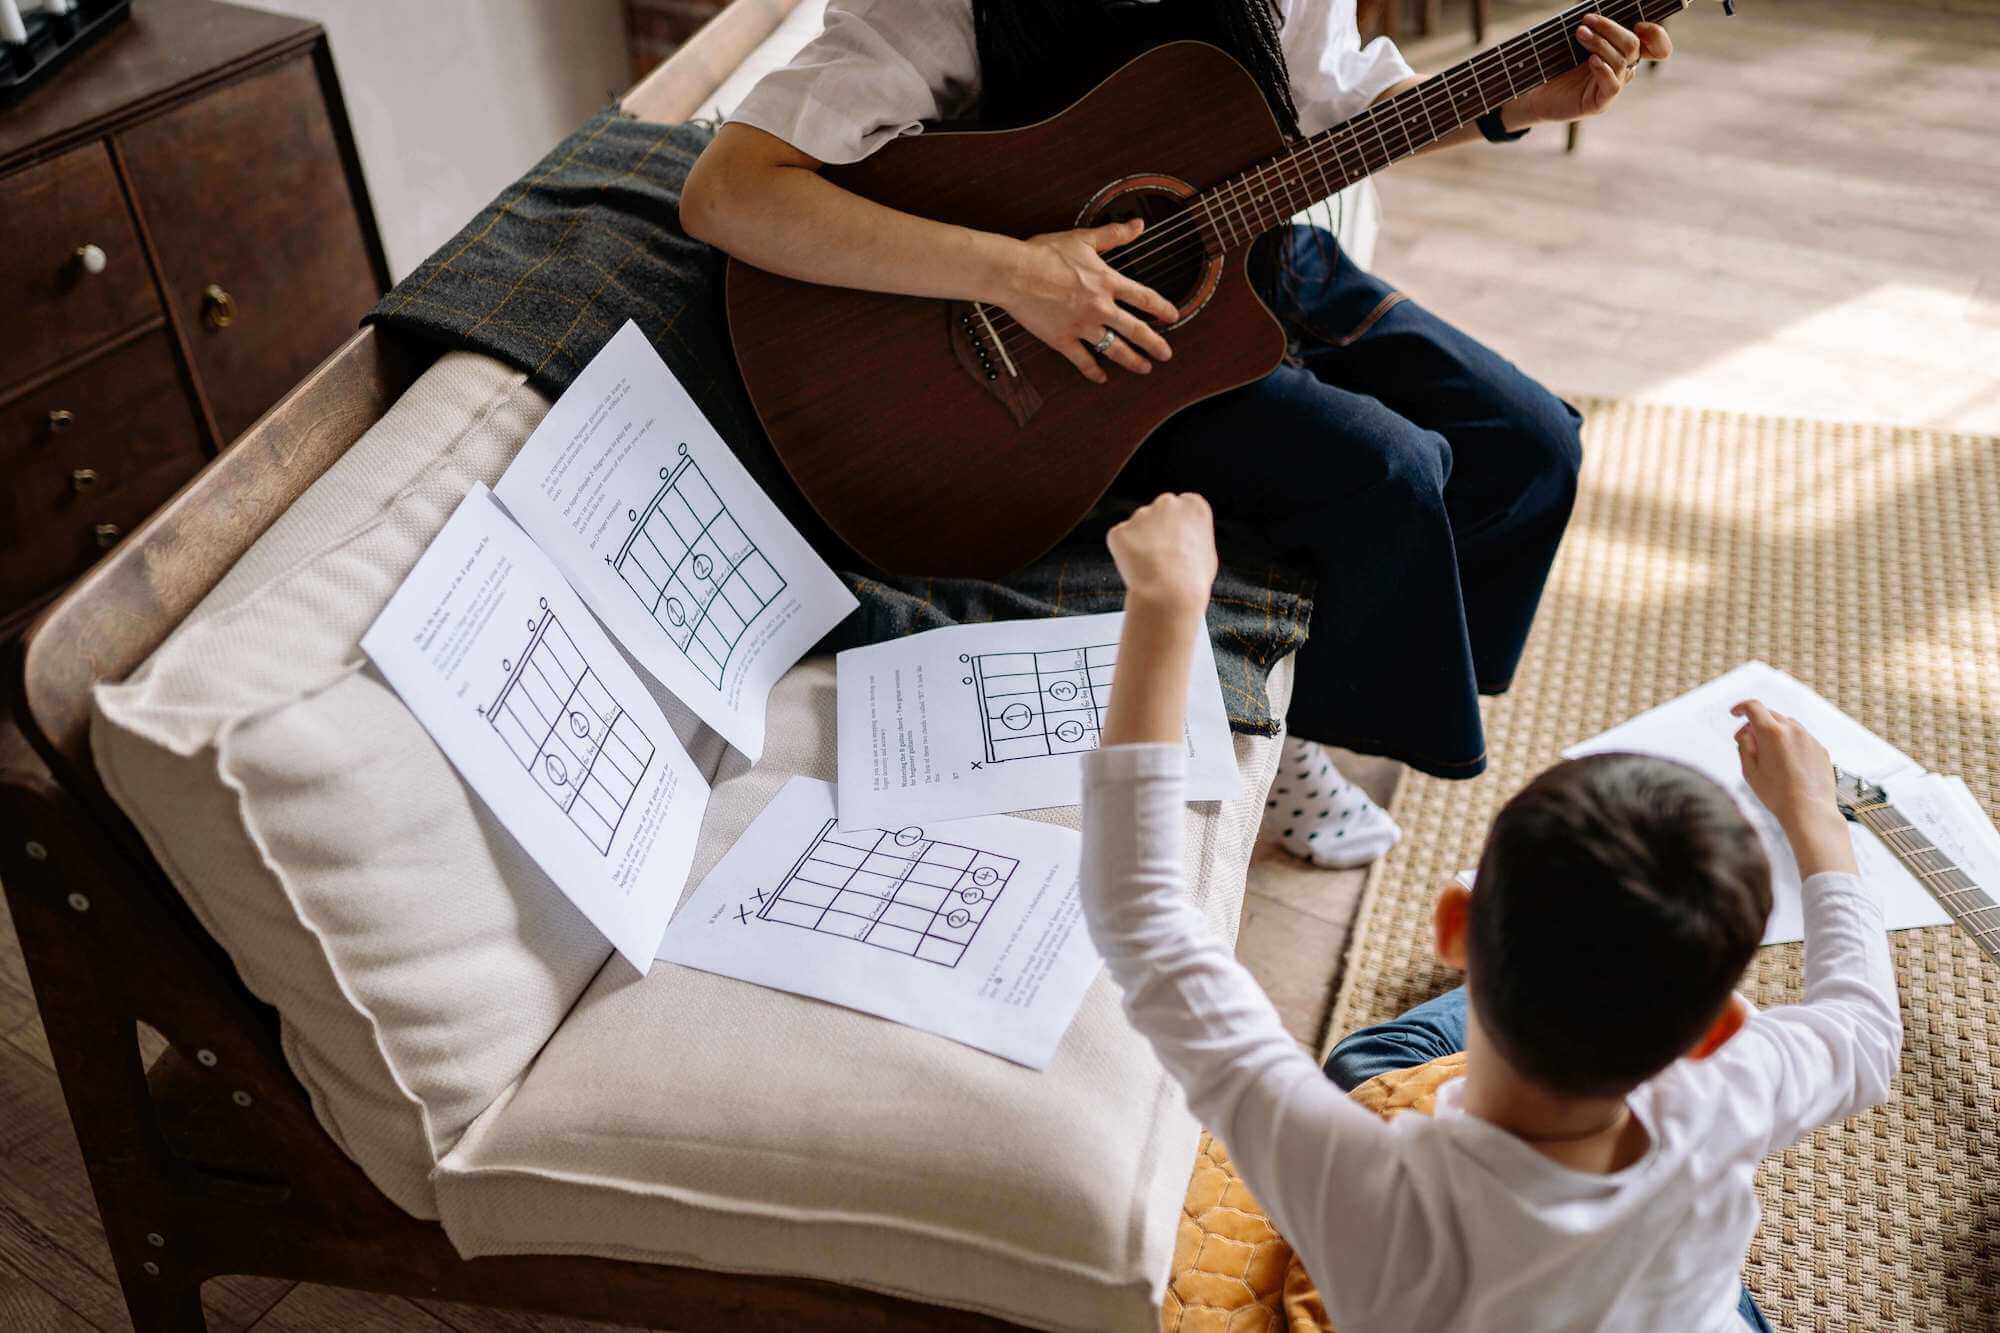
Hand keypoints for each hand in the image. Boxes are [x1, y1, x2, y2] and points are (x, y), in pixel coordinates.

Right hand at [999, 220, 1178, 383]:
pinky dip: (1093, 371)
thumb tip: (1138, 224)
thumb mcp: (1083, 239)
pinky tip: (1101, 378)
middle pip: (1136, 330)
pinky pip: (1082, 360)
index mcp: (1107, 282)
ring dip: (1132, 360)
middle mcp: (1100, 307)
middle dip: (1155, 343)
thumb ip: (1113, 235)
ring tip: (1145, 367)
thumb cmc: (1045, 253)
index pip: (1144, 297)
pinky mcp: (1063, 340)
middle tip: (1166, 354)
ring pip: (1114, 349)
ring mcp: (1082, 326)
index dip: (1162, 308)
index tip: (1173, 316)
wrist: (1015, 272)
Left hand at [1106, 492, 1216, 619]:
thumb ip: (1193, 538)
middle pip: (1159, 511)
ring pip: (1138, 527)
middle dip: (1157, 529)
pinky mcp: (1120, 530)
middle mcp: (1167, 503)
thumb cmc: (1193, 579)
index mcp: (1193, 505)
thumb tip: (1184, 540)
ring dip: (1140, 542)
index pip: (1182, 506)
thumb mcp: (1206, 552)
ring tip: (1151, 568)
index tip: (1177, 541)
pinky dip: (1124, 554)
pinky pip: (1120, 540)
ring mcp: (1141, 515)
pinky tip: (1136, 569)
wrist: (1170, 593)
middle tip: (1161, 556)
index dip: (1178, 527)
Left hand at [1507, 14, 1671, 125]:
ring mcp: (1613, 87)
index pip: (1655, 45)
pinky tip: (1591, 60)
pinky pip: (1612, 85)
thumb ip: (1593, 29)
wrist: (1537, 94)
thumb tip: (1594, 11)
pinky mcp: (1601, 103)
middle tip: (1587, 20)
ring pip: (1621, 61)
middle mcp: (1623, 70)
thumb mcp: (1577, 42)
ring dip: (1600, 43)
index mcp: (1622, 53)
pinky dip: (1603, 69)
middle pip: (1633, 46)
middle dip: (1611, 29)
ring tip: (1580, 33)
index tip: (1639, 25)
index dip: (1655, 35)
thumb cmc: (1558, 65)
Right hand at [1731, 699, 1856, 876]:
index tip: (1735, 713)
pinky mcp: (1821, 749)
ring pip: (1788, 726)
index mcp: (1772, 732)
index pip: (1753, 707)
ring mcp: (1810, 739)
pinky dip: (1791, 743)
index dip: (1741, 707)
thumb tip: (1746, 732)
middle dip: (1756, 723)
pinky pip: (1802, 739)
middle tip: (1747, 741)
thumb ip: (1744, 745)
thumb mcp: (1749, 771)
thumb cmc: (1776, 793)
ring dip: (1775, 733)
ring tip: (1769, 755)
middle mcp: (1793, 730)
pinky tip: (1787, 764)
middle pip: (1771, 715)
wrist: (1810, 811)